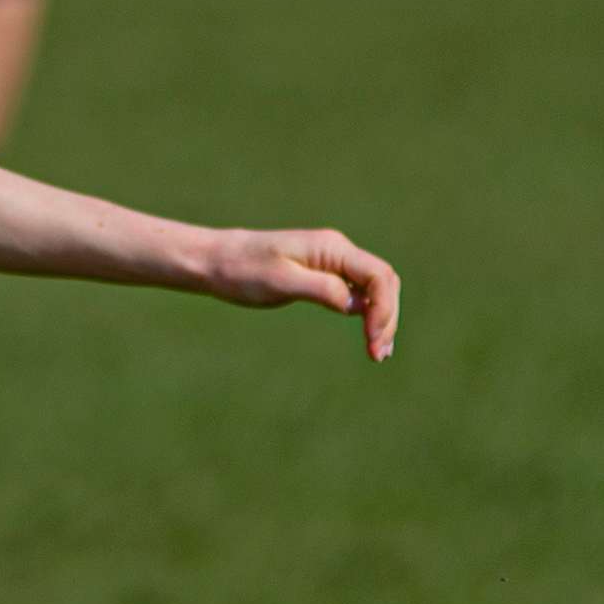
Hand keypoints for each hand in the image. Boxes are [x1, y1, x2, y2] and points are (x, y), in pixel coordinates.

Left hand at [199, 226, 401, 359]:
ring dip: (382, 318)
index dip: (383, 310)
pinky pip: (358, 291)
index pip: (378, 276)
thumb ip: (322, 289)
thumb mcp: (281, 282)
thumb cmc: (244, 270)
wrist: (217, 261)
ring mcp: (332, 261)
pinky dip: (368, 313)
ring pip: (374, 288)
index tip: (372, 341)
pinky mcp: (324, 273)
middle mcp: (338, 250)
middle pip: (383, 282)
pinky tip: (369, 336)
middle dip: (387, 317)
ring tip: (379, 353)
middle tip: (378, 355)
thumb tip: (357, 304)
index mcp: (331, 248)